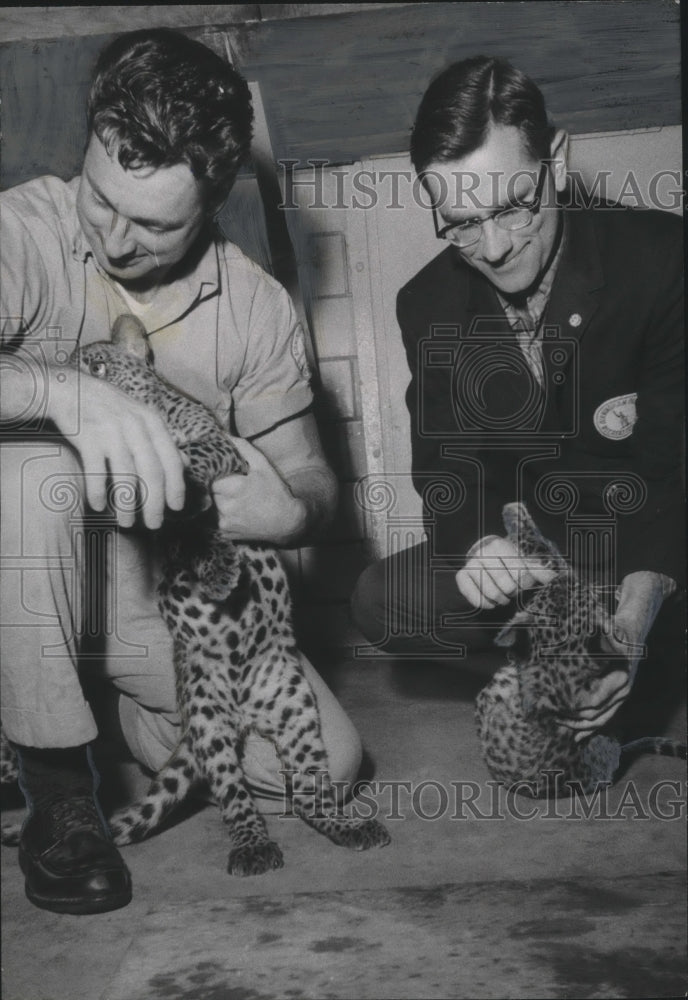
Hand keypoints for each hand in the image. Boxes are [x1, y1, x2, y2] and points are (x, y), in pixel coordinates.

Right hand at [48, 367, 185, 529]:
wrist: (73, 390)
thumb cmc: (112, 409)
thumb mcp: (143, 418)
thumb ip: (164, 441)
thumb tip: (186, 464)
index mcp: (152, 423)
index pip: (171, 460)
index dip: (176, 487)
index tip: (176, 507)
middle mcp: (135, 427)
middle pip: (151, 473)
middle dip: (154, 503)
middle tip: (154, 524)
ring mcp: (111, 432)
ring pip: (125, 476)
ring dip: (126, 505)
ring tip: (127, 522)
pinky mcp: (88, 438)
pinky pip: (96, 472)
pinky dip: (97, 492)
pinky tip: (97, 506)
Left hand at [211, 436, 305, 543]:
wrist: (286, 522)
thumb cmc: (276, 492)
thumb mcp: (263, 466)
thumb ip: (243, 448)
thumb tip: (224, 435)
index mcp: (236, 488)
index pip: (207, 476)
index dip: (208, 472)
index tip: (211, 469)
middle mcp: (227, 506)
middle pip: (205, 491)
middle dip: (209, 485)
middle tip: (216, 480)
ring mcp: (225, 522)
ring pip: (206, 505)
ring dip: (211, 498)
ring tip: (223, 494)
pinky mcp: (224, 532)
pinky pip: (210, 519)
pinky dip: (215, 512)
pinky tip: (227, 508)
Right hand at [456, 535, 555, 609]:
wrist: (485, 560)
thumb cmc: (508, 562)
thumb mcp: (524, 562)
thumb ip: (539, 570)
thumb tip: (555, 578)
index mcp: (499, 545)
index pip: (519, 573)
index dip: (525, 583)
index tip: (524, 582)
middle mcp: (482, 552)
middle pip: (506, 585)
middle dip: (513, 592)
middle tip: (512, 589)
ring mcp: (470, 564)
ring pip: (492, 592)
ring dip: (501, 599)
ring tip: (504, 597)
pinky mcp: (461, 576)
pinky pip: (475, 598)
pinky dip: (486, 604)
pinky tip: (491, 603)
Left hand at [557, 571, 673, 741]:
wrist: (632, 628)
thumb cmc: (620, 628)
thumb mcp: (615, 628)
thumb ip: (610, 634)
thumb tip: (606, 633)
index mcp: (620, 679)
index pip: (594, 702)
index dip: (573, 708)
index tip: (555, 708)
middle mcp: (621, 691)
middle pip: (595, 717)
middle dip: (572, 720)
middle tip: (550, 719)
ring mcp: (618, 696)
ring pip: (599, 720)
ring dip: (578, 726)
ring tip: (558, 727)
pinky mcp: (612, 696)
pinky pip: (602, 716)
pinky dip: (588, 727)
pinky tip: (575, 736)